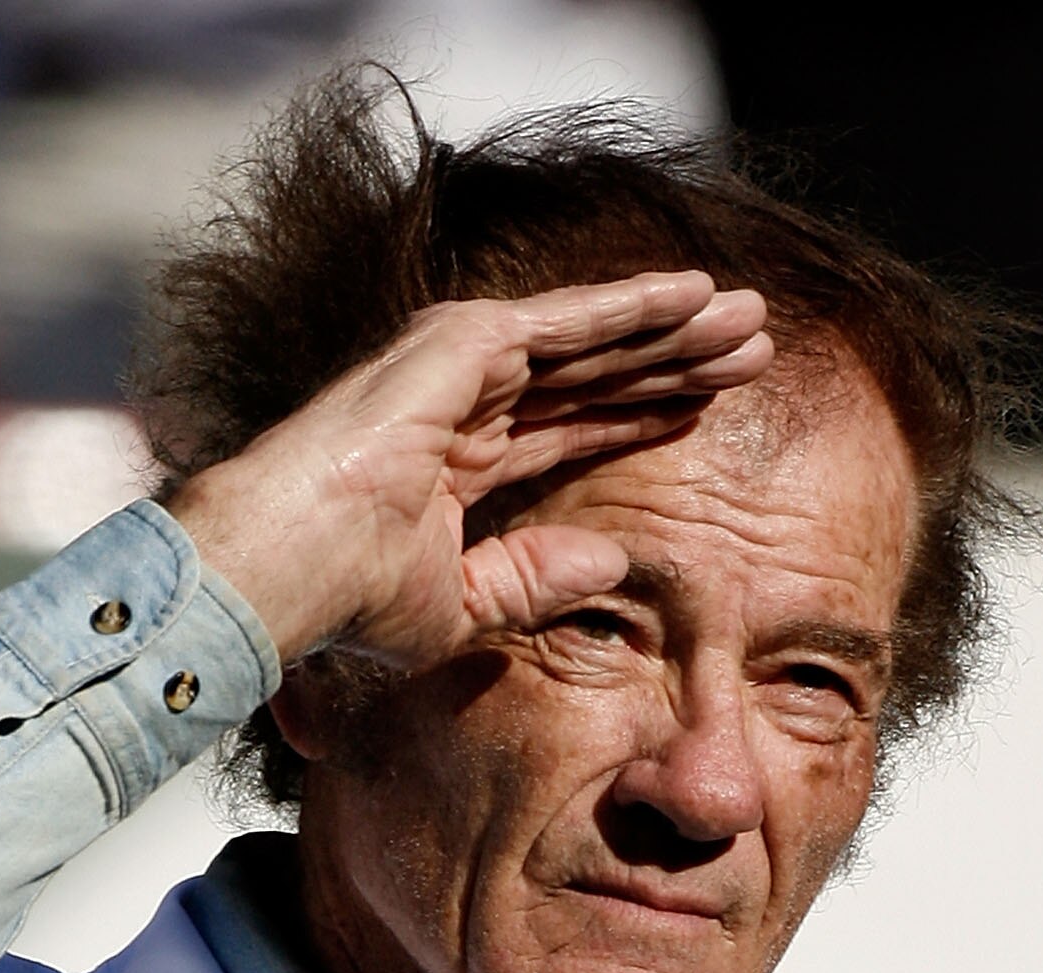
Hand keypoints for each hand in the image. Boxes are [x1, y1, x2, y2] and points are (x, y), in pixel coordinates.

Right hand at [167, 274, 770, 670]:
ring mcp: (462, 364)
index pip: (572, 427)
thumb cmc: (349, 601)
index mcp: (459, 460)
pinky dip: (634, 306)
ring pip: (594, 340)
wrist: (291, 568)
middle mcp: (466, 399)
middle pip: (597, 374)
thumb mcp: (462, 606)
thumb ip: (535, 579)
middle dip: (674, 361)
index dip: (640, 415)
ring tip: (748, 320)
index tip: (704, 410)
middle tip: (751, 350)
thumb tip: (614, 564)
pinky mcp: (465, 343)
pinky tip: (695, 296)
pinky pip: (571, 322)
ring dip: (673, 328)